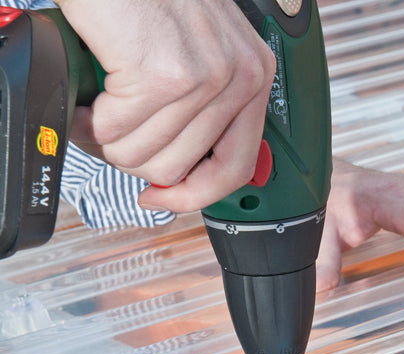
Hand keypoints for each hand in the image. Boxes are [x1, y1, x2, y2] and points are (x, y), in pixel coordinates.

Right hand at [57, 0, 274, 211]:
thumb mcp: (197, 47)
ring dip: (107, 138)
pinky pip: (116, 131)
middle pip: (180, 167)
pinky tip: (91, 94)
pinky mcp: (163, 76)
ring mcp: (204, 78)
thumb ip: (204, 104)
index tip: (162, 197)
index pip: (237, 166)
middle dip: (133, 159)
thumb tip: (180, 168)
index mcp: (254, 75)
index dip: (194, 194)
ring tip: (98, 108)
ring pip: (144, 155)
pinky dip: (91, 118)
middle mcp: (239, 77)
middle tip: (110, 132)